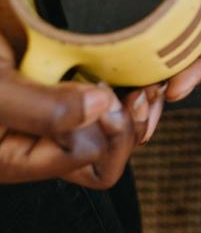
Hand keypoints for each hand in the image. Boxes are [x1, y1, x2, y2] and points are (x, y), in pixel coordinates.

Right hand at [0, 0, 158, 186]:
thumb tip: (100, 108)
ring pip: (118, 129)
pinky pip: (113, 99)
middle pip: (111, 154)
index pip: (91, 162)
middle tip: (139, 92)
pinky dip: (130, 86)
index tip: (107, 94)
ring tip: (144, 83)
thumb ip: (41, 108)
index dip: (110, 131)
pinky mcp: (69, 84)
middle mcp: (46, 140)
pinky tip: (135, 70)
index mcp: (23, 155)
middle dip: (132, 125)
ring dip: (138, 108)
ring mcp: (61, 114)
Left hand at [39, 0, 200, 102]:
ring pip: (125, 37)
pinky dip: (84, 43)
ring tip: (107, 102)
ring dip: (121, 73)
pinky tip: (74, 67)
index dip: (194, 67)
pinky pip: (84, 13)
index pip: (200, 29)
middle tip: (137, 113)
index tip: (173, 95)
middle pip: (162, 43)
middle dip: (156, 82)